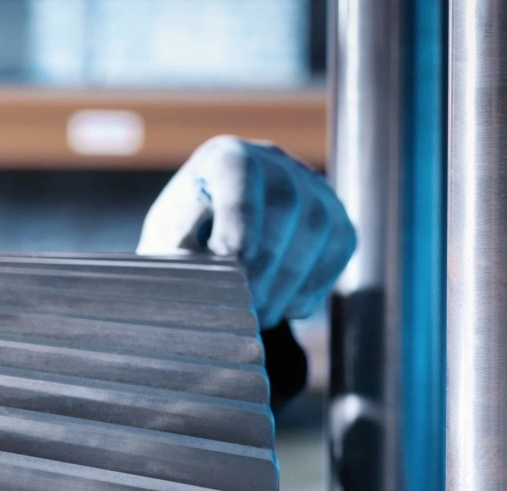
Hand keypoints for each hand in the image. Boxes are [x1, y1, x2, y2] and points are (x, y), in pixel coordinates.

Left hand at [138, 135, 356, 325]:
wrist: (215, 244)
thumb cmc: (184, 243)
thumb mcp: (166, 242)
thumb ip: (177, 248)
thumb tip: (194, 263)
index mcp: (223, 158)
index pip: (239, 172)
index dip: (240, 213)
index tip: (231, 256)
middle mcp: (272, 160)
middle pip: (286, 203)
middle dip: (267, 264)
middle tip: (248, 309)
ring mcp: (309, 185)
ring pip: (318, 225)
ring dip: (291, 281)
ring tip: (263, 317)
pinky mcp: (335, 215)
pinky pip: (340, 245)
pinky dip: (315, 283)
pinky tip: (290, 309)